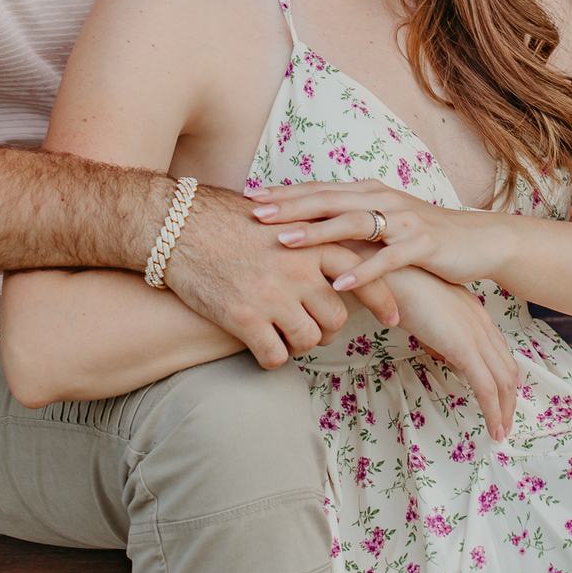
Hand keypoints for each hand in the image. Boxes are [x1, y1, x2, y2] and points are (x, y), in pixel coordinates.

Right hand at [165, 185, 399, 368]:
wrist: (177, 226)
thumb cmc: (225, 217)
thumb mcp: (278, 215)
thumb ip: (310, 234)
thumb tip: (337, 251)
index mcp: (310, 240)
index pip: (363, 273)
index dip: (383, 300)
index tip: (394, 318)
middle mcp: (297, 269)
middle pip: (337, 318)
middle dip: (329, 330)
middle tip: (314, 328)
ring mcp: (272, 295)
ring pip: (308, 341)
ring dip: (300, 344)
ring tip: (285, 335)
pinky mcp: (244, 318)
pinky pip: (274, 356)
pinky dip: (271, 357)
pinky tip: (261, 346)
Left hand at [250, 178, 505, 288]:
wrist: (478, 240)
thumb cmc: (423, 237)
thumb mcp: (383, 224)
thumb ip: (350, 223)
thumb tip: (307, 231)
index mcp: (369, 192)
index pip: (320, 190)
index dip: (285, 193)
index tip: (249, 197)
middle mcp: (383, 199)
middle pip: (328, 200)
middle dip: (289, 207)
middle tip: (253, 214)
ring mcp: (404, 220)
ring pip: (353, 223)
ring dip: (317, 233)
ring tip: (284, 243)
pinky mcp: (424, 245)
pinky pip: (388, 259)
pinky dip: (363, 271)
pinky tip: (340, 284)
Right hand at [387, 266, 517, 442]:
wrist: (392, 274)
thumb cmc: (402, 287)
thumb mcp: (428, 309)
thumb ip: (440, 328)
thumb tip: (440, 349)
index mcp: (473, 312)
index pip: (499, 350)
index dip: (504, 375)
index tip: (502, 395)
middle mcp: (481, 324)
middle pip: (507, 368)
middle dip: (509, 398)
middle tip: (505, 421)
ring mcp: (475, 336)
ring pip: (502, 382)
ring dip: (504, 410)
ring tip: (500, 431)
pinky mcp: (464, 349)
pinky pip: (486, 388)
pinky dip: (493, 411)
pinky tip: (492, 427)